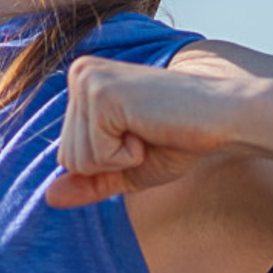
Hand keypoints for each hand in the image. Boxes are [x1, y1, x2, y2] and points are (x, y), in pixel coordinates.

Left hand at [46, 52, 259, 208]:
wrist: (223, 120)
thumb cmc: (180, 139)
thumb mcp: (127, 167)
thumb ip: (89, 181)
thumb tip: (49, 199)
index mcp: (82, 83)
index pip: (67, 155)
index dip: (108, 163)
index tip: (140, 136)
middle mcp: (78, 73)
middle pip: (67, 157)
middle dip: (111, 162)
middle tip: (147, 133)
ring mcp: (87, 80)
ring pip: (77, 159)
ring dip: (120, 158)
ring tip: (148, 129)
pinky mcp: (100, 93)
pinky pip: (95, 155)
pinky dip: (126, 155)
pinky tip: (149, 128)